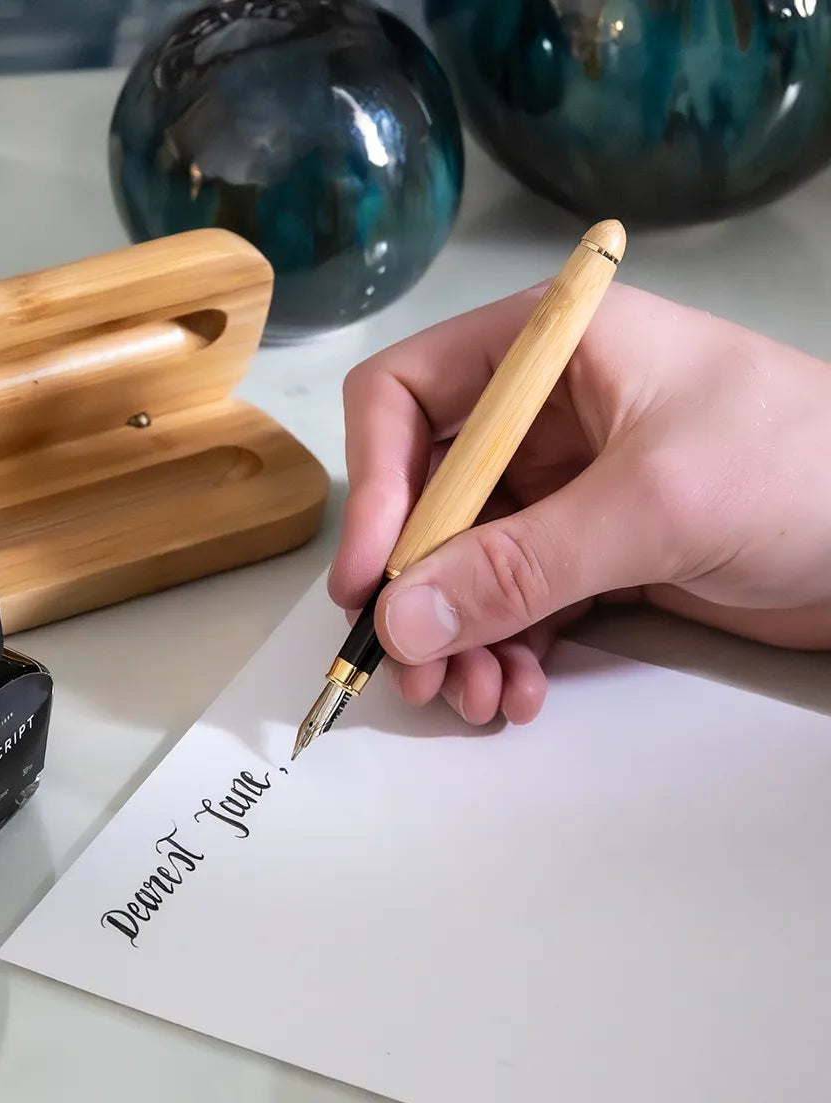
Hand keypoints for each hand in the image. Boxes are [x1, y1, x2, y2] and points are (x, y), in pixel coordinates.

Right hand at [330, 282, 830, 725]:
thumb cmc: (806, 466)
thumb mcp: (655, 505)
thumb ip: (520, 565)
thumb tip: (400, 622)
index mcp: (544, 349)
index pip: (405, 397)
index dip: (376, 488)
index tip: (371, 581)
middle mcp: (538, 414)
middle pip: (426, 497)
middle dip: (417, 590)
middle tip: (411, 672)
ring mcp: (564, 487)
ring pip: (464, 563)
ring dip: (458, 636)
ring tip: (476, 698)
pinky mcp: (591, 551)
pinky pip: (514, 602)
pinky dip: (505, 649)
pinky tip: (520, 691)